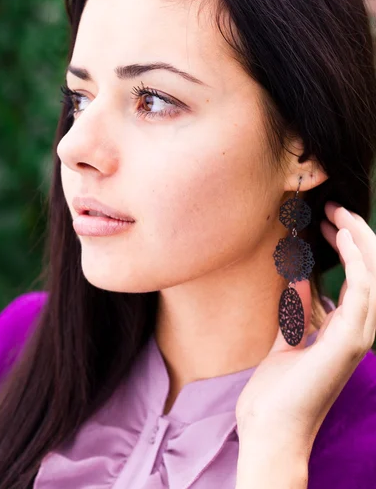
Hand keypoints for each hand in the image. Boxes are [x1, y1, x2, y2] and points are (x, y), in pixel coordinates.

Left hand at [235, 202, 375, 460]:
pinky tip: (342, 236)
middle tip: (335, 207)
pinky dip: (357, 259)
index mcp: (345, 329)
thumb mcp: (287, 335)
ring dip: (360, 240)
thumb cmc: (277, 390)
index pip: (359, 277)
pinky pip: (363, 289)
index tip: (325, 221)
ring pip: (375, 275)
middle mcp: (358, 330)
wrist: (270, 428)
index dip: (347, 245)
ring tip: (340, 213)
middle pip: (373, 271)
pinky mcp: (350, 340)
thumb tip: (299, 277)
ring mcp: (359, 336)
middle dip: (357, 235)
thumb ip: (297, 307)